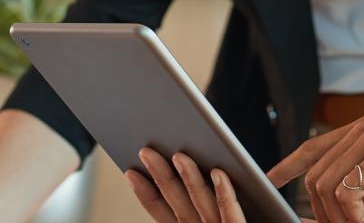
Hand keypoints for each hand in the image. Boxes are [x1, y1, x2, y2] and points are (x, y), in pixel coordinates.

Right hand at [127, 147, 302, 222]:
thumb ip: (209, 208)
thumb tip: (189, 170)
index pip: (165, 215)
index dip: (146, 194)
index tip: (129, 170)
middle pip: (178, 207)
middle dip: (160, 177)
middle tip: (146, 149)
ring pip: (203, 208)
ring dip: (189, 179)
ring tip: (178, 154)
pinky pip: (233, 217)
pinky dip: (226, 195)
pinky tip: (221, 173)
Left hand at [267, 112, 363, 222]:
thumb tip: (353, 205)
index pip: (313, 145)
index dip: (288, 164)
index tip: (271, 179)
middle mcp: (361, 129)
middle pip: (315, 175)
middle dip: (323, 210)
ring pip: (326, 187)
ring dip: (341, 217)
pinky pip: (347, 194)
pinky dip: (355, 215)